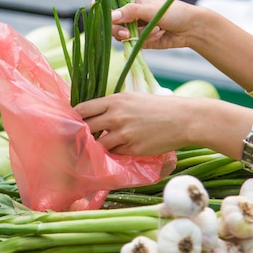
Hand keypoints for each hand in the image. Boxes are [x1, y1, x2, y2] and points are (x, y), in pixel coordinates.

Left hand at [75, 92, 198, 155]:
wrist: (182, 119)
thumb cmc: (158, 107)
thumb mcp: (133, 98)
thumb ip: (113, 106)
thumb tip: (95, 115)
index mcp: (114, 100)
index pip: (82, 109)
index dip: (73, 117)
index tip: (71, 123)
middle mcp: (115, 116)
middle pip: (85, 128)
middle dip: (79, 135)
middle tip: (76, 140)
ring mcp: (123, 134)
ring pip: (97, 145)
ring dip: (95, 148)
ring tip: (93, 150)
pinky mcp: (132, 149)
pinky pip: (113, 154)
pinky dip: (111, 154)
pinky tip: (113, 153)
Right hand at [111, 0, 199, 50]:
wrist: (191, 28)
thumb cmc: (174, 11)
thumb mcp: (152, 9)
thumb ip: (131, 12)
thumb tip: (112, 16)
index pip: (107, 5)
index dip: (106, 15)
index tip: (114, 22)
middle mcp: (128, 13)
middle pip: (110, 24)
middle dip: (119, 30)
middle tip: (128, 34)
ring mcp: (133, 27)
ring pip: (121, 36)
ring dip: (138, 35)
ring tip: (157, 29)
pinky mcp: (139, 40)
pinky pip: (133, 44)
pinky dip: (146, 41)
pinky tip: (159, 34)